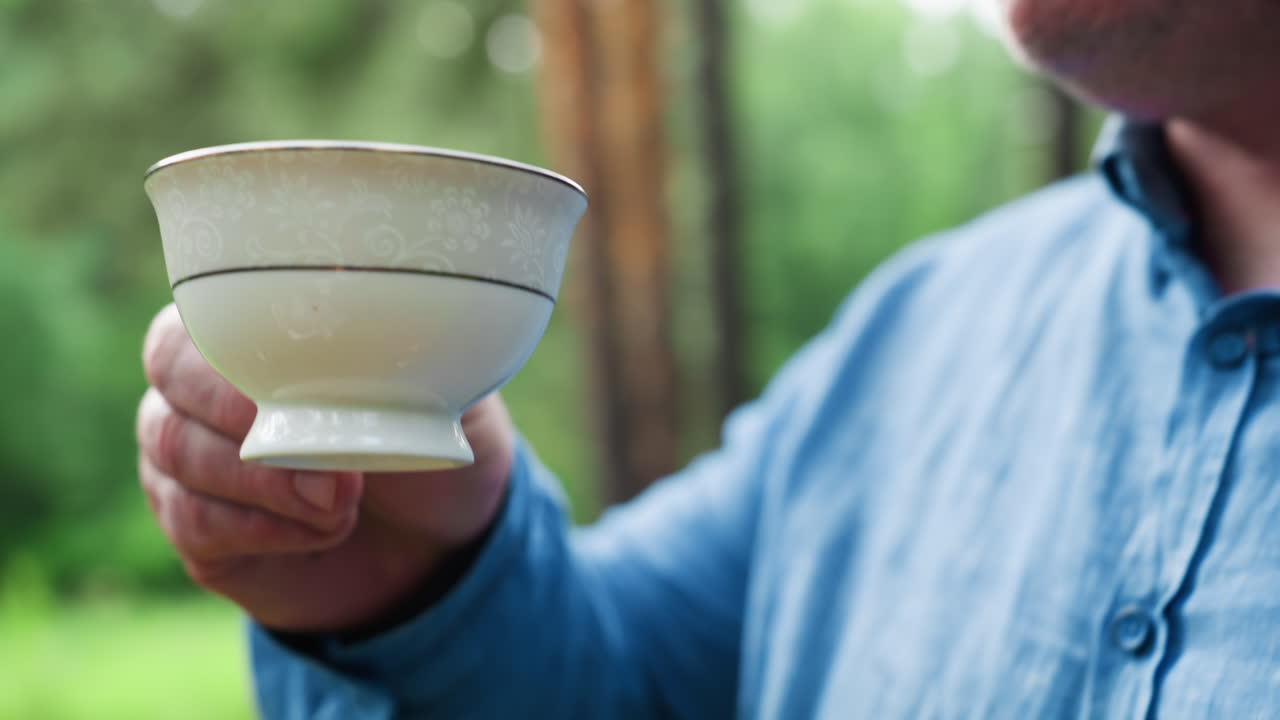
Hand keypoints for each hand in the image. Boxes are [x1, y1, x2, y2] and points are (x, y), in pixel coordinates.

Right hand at [136, 304, 512, 632]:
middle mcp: (197, 386)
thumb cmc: (427, 438)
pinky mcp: (196, 524)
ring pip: (175, 454)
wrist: (433, 536)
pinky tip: (323, 529)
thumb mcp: (442, 389)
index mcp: (247, 331)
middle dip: (245, 424)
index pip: (194, 322)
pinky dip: (265, 529)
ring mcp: (185, 456)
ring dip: (267, 485)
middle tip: (334, 468)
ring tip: (343, 502)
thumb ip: (414, 352)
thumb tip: (401, 327)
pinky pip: (193, 520)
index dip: (226, 358)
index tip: (291, 393)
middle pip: (169, 384)